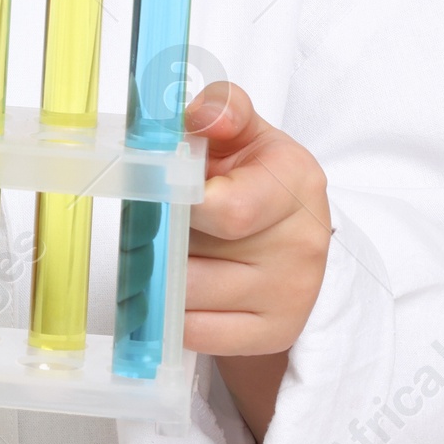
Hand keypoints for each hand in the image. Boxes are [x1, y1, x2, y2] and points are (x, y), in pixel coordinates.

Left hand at [184, 81, 330, 442]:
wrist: (293, 233)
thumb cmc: (255, 174)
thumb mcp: (243, 130)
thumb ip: (221, 109)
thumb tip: (200, 115)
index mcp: (295, 181)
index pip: (229, 209)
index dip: (178, 202)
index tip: (152, 190)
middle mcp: (302, 243)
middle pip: (196, 256)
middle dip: (156, 240)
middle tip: (141, 223)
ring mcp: (290, 295)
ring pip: (188, 298)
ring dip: (158, 278)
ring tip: (157, 252)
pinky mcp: (274, 333)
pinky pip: (195, 334)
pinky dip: (169, 315)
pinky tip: (169, 288)